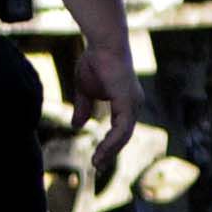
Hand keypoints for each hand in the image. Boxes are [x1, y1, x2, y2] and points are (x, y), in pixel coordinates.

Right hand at [79, 55, 141, 188]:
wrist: (102, 44)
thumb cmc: (94, 61)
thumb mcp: (84, 90)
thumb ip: (84, 107)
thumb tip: (77, 125)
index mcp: (125, 102)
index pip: (119, 129)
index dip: (108, 144)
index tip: (95, 158)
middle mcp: (133, 105)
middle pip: (123, 136)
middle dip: (109, 152)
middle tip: (97, 167)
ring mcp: (133, 104)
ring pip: (124, 135)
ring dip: (110, 150)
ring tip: (97, 163)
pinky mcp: (128, 102)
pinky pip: (122, 128)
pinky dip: (112, 141)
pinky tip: (102, 150)